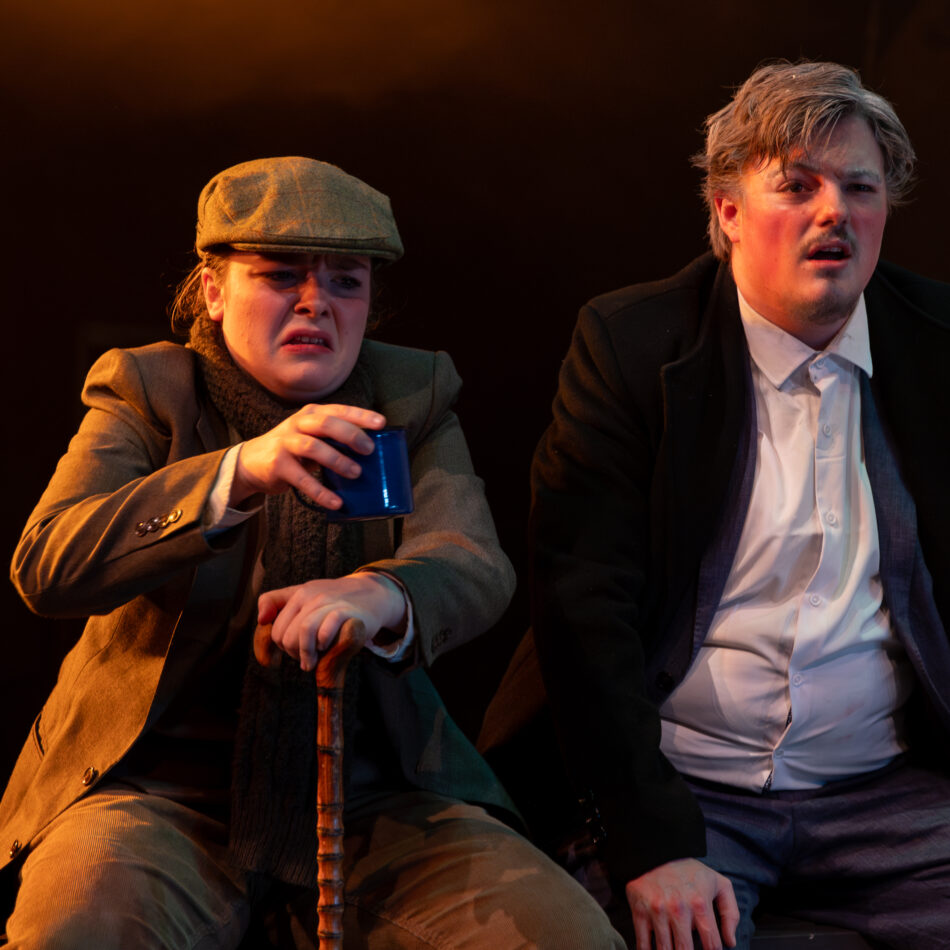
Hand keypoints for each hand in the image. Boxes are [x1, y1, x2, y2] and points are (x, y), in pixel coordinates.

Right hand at [230, 404, 385, 509]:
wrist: (251, 462)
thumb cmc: (293, 449)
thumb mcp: (312, 437)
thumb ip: (334, 440)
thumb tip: (372, 455)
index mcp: (311, 414)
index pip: (338, 410)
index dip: (360, 415)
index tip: (381, 423)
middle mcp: (298, 424)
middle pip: (326, 424)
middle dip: (351, 435)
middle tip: (369, 450)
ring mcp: (285, 443)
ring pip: (313, 447)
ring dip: (338, 460)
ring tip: (357, 473)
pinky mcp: (277, 464)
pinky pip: (302, 479)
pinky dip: (321, 492)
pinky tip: (336, 502)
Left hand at [255, 572, 407, 669]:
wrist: (374, 593)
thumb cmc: (336, 601)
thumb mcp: (305, 595)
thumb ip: (277, 602)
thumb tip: (261, 619)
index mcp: (298, 594)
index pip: (275, 629)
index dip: (282, 646)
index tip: (294, 650)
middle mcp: (311, 596)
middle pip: (286, 634)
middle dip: (293, 652)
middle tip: (306, 657)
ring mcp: (329, 603)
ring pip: (304, 631)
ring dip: (305, 653)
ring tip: (311, 661)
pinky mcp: (347, 612)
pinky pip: (326, 631)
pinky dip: (322, 644)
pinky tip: (326, 648)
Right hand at [625, 858, 738, 949]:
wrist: (656, 852)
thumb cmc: (689, 872)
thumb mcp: (718, 884)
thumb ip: (731, 914)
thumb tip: (730, 942)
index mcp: (700, 904)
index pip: (712, 944)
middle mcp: (678, 909)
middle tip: (688, 948)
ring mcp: (657, 911)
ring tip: (674, 947)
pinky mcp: (640, 911)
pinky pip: (643, 943)